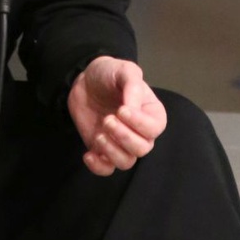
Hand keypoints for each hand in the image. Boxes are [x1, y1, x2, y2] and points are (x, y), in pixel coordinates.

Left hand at [67, 57, 166, 176]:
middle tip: (108, 119)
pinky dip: (98, 167)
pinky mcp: (104, 150)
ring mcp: (121, 143)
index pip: (154, 128)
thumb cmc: (110, 74)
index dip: (139, 123)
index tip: (121, 110)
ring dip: (112, 151)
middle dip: (124, 137)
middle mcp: (140, 132)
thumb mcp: (124, 70)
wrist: (85, 81)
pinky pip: (106, 169)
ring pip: (126, 162)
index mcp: (151, 113)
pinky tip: (89, 154)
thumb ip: (133, 86)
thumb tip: (133, 109)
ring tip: (99, 134)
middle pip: (142, 148)